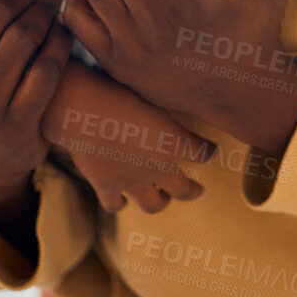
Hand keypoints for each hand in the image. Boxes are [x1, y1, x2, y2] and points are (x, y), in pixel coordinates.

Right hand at [41, 61, 217, 213]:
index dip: (209, 151)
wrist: (83, 109)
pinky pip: (116, 205)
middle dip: (193, 191)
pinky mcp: (107, 187)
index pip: (203, 153)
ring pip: (153, 205)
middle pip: (184, 190)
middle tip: (198, 191)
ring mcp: (132, 182)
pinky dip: (120, 203)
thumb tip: (173, 105)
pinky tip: (121, 198)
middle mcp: (158, 168)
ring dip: (159, 202)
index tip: (212, 149)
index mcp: (173, 143)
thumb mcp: (152, 95)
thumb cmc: (118, 91)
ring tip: (160, 198)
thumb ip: (165, 112)